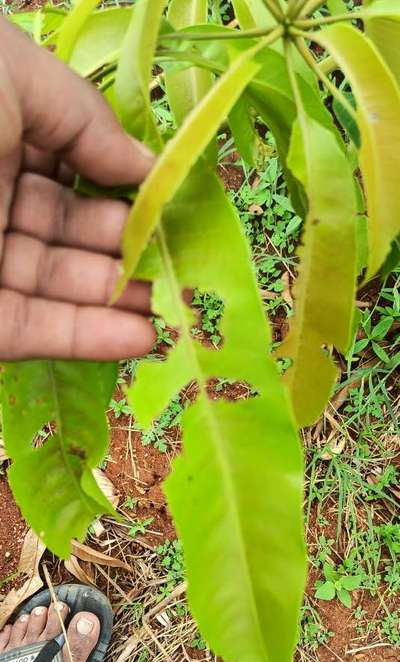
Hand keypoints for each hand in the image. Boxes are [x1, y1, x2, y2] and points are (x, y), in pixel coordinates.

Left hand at [0, 18, 155, 360]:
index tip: (175, 210)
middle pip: (72, 238)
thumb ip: (87, 121)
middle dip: (131, 254)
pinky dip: (89, 337)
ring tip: (178, 311)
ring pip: (59, 290)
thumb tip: (148, 165)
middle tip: (185, 270)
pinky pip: (35, 330)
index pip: (75, 175)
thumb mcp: (13, 77)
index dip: (127, 194)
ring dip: (120, 303)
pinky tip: (142, 336)